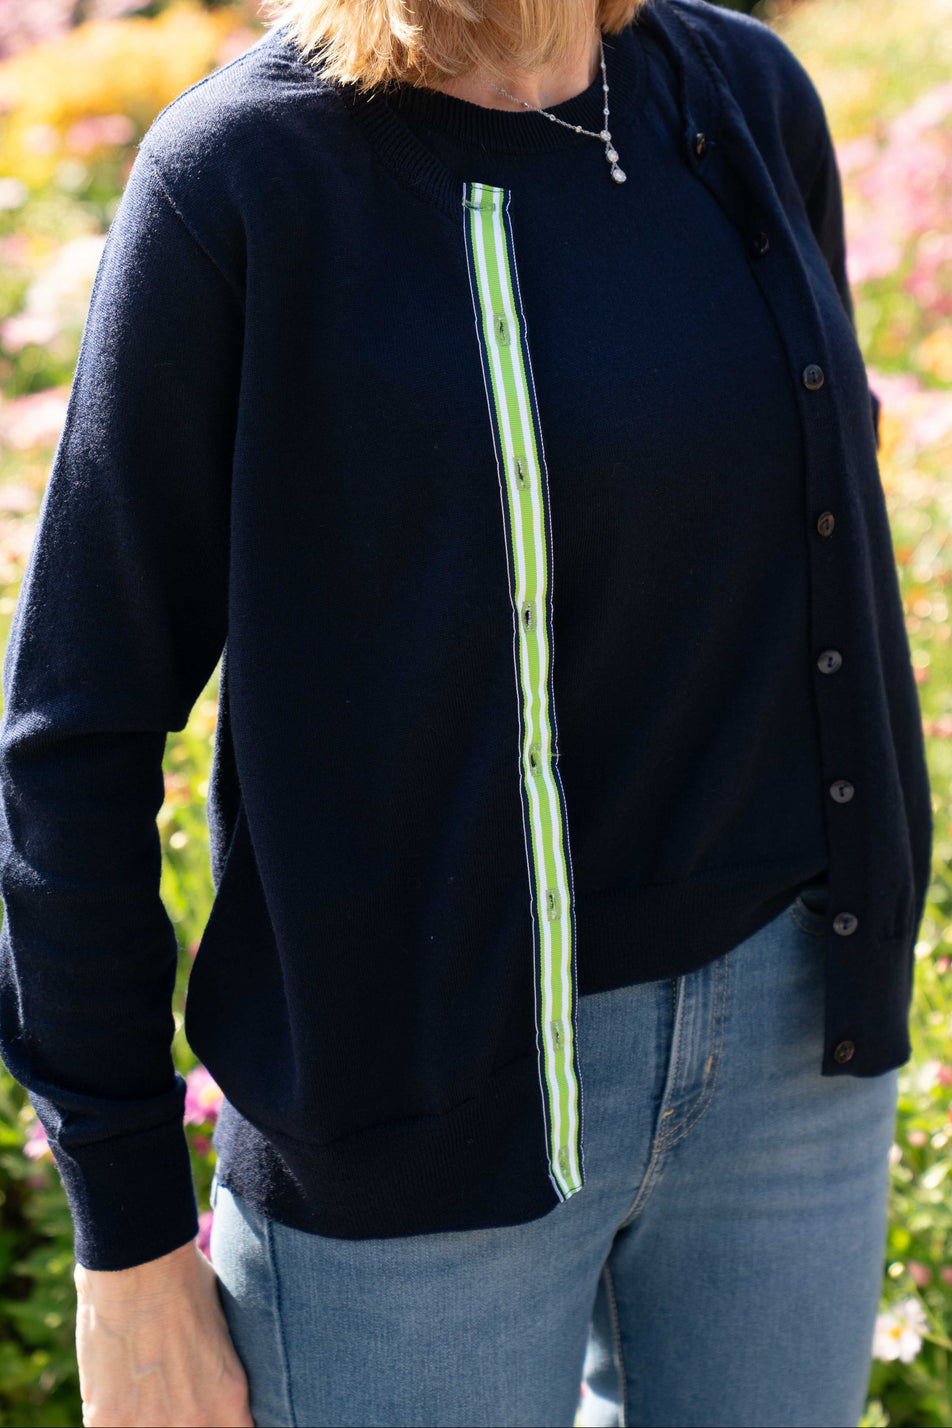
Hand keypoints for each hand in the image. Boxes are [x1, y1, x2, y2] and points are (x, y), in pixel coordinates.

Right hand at [74, 1237, 254, 1426]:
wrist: (139, 1262)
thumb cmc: (184, 1280)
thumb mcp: (221, 1329)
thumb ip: (217, 1370)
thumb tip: (212, 1379)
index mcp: (229, 1397)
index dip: (219, 1418)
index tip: (210, 1407)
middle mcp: (194, 1420)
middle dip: (183, 1415)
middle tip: (170, 1385)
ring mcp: (149, 1425)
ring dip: (145, 1416)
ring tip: (142, 1383)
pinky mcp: (108, 1422)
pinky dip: (114, 1413)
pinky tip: (117, 1383)